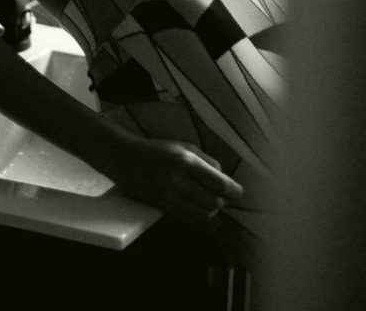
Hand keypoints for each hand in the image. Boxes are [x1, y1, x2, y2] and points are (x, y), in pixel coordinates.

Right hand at [108, 135, 243, 232]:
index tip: (239, 193)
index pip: (218, 183)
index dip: (233, 191)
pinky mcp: (163, 208)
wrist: (126, 159)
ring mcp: (169, 196)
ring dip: (211, 210)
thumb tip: (225, 178)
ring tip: (208, 201)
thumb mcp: (184, 146)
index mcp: (186, 161)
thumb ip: (207, 161)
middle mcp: (178, 180)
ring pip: (203, 215)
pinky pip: (190, 220)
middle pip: (213, 202)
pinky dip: (200, 217)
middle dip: (221, 200)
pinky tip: (200, 209)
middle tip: (220, 195)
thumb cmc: (158, 150)